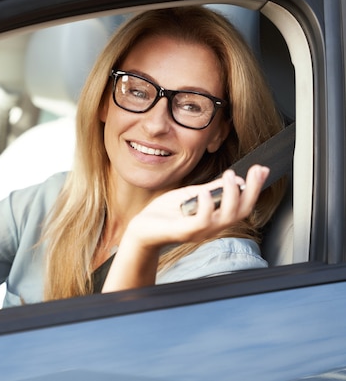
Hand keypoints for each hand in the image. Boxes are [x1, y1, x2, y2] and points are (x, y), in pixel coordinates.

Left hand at [125, 165, 268, 248]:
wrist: (142, 229)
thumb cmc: (165, 213)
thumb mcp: (191, 195)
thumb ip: (211, 189)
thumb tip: (232, 178)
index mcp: (215, 218)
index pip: (242, 205)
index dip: (254, 189)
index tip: (261, 170)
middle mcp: (212, 227)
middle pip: (240, 212)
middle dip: (251, 191)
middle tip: (254, 171)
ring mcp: (199, 231)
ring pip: (226, 217)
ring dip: (231, 195)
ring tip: (229, 176)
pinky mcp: (184, 232)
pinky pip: (201, 221)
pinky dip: (206, 206)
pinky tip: (205, 192)